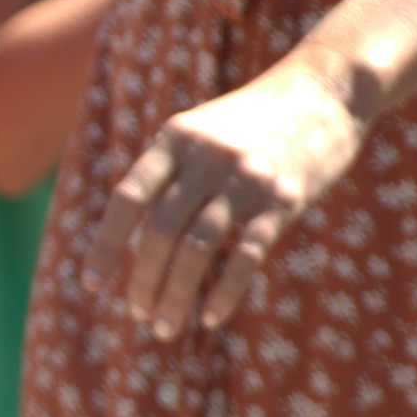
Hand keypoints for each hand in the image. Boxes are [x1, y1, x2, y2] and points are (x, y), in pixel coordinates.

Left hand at [99, 60, 368, 340]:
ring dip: (175, 295)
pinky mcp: (285, 199)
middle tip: (137, 314)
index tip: (91, 284)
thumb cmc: (252, 121)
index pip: (128, 198)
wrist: (325, 89)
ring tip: (163, 327)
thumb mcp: (199, 129)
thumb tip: (128, 232)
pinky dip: (226, 292)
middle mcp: (206, 157)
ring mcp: (246, 178)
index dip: (105, 244)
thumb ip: (165, 171)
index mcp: (175, 139)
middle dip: (143, 280)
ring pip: (197, 248)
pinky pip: (247, 254)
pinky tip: (211, 317)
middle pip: (160, 230)